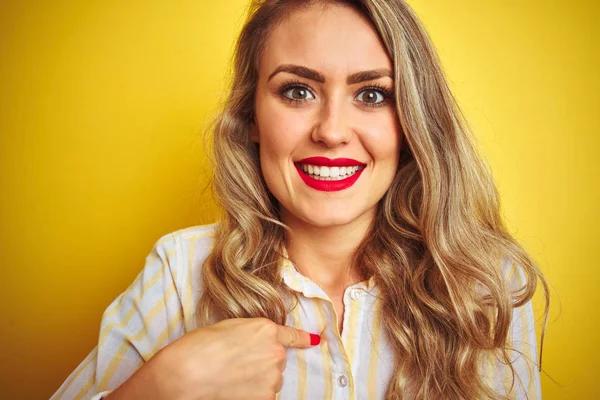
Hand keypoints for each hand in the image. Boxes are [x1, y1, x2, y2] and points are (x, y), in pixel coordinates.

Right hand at [108, 317, 319, 399]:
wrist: (190, 372)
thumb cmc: (202, 345)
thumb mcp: (230, 327)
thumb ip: (253, 333)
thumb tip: (260, 343)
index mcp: (266, 329)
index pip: (293, 336)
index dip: (304, 338)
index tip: (315, 340)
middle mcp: (276, 352)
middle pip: (277, 360)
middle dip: (263, 362)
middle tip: (237, 363)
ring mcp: (272, 376)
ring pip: (271, 379)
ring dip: (259, 379)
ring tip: (233, 376)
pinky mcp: (266, 396)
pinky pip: (265, 395)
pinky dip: (254, 393)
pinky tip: (236, 388)